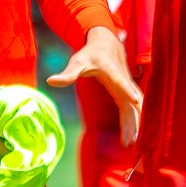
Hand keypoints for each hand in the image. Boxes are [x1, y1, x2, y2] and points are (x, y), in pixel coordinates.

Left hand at [47, 27, 142, 146]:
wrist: (106, 43)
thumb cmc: (90, 53)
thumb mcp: (77, 62)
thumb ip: (67, 74)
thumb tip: (50, 81)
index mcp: (112, 71)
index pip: (121, 81)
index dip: (127, 90)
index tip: (135, 100)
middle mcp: (123, 80)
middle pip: (131, 101)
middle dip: (133, 119)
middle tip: (131, 140)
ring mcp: (127, 86)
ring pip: (135, 106)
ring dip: (135, 124)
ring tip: (130, 143)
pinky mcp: (127, 91)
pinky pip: (132, 108)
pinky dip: (133, 121)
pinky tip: (130, 136)